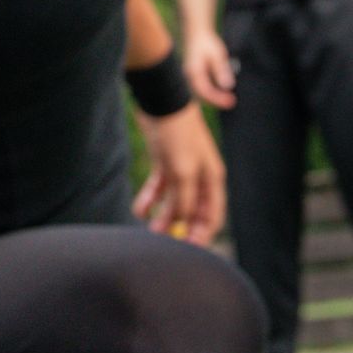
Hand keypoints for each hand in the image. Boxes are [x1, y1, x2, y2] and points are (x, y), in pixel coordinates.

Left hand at [132, 105, 226, 245]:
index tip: (188, 250)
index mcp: (212, 179)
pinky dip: (150, 200)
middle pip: (192, 211)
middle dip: (179, 227)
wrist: (160, 101)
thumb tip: (181, 222)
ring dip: (162, 216)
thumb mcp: (182, 172)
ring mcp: (181, 171)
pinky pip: (158, 189)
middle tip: (164, 243)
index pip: (212, 215)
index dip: (202, 234)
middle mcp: (199, 177)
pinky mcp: (164, 163)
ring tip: (149, 228)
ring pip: (173, 202)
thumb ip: (184, 200)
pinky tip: (140, 209)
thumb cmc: (177, 134)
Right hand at [182, 28, 236, 109]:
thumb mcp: (217, 55)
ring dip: (214, 98)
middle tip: (232, 102)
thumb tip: (227, 86)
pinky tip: (221, 92)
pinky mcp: (193, 75)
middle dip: (217, 101)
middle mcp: (189, 76)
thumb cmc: (207, 42)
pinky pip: (201, 88)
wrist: (196, 33)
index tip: (231, 100)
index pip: (205, 91)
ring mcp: (189, 77)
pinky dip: (210, 92)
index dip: (218, 98)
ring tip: (228, 99)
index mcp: (194, 72)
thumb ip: (221, 70)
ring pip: (200, 93)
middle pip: (202, 95)